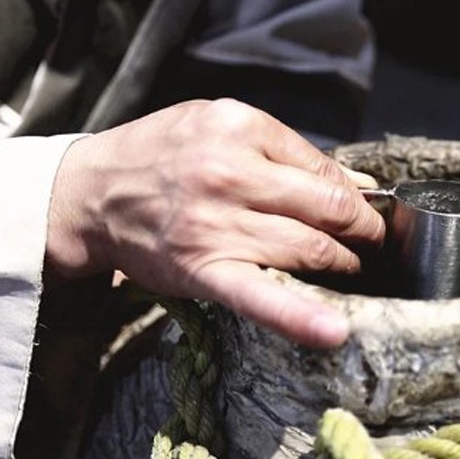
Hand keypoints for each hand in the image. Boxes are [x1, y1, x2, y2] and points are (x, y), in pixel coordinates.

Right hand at [46, 99, 384, 346]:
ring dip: (343, 266)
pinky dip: (301, 317)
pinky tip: (334, 331)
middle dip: (361, 233)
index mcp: (239, 128)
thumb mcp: (216, 127)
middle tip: (370, 247)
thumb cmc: (158, 159)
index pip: (324, 170)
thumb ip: (281, 152)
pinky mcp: (205, 270)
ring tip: (349, 271)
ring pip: (310, 249)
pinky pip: (262, 297)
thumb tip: (354, 183)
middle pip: (327, 209)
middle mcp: (230, 173)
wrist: (89, 194)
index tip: (364, 215)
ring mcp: (218, 225)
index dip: (355, 198)